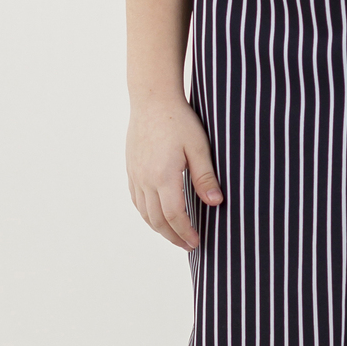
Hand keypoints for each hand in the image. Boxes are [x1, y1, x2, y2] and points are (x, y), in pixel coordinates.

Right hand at [125, 95, 222, 248]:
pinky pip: (136, 200)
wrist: (152, 100)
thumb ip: (205, 177)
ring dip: (159, 228)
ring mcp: (135, 175)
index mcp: (163, 176)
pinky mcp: (131, 169)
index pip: (174, 215)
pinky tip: (158, 216)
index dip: (185, 232)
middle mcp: (145, 179)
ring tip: (175, 235)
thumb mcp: (199, 147)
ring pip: (144, 213)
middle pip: (157, 220)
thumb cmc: (179, 120)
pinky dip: (147, 214)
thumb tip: (215, 203)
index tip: (197, 242)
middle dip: (173, 236)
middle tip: (189, 245)